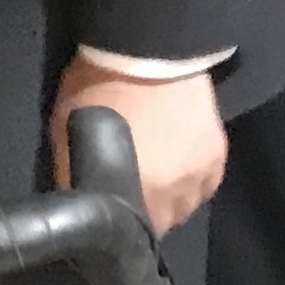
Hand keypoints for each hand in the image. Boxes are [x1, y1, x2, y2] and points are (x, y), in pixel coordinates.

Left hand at [51, 56, 228, 234]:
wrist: (148, 49)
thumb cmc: (98, 88)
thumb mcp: (66, 134)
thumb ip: (75, 176)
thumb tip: (75, 202)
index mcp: (134, 193)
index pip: (127, 235)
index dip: (116, 230)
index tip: (108, 222)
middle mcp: (173, 194)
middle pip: (159, 224)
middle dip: (142, 214)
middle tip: (128, 190)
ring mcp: (200, 176)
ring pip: (183, 207)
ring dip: (169, 199)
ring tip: (153, 175)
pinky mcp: (218, 157)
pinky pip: (203, 185)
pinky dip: (190, 181)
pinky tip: (175, 163)